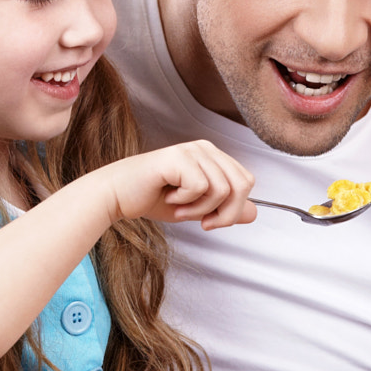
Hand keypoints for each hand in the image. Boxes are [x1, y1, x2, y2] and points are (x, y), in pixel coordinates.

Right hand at [96, 140, 254, 230]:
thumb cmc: (151, 198)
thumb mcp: (196, 208)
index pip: (246, 181)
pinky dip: (185, 202)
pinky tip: (168, 197)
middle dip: (225, 213)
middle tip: (201, 222)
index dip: (234, 209)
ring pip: (222, 189)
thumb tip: (254, 213)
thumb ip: (223, 208)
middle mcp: (205, 148)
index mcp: (212, 156)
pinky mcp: (178, 157)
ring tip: (178, 207)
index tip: (210, 221)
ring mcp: (191, 150)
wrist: (116, 196)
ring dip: (199, 209)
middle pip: (242, 184)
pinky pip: (200, 187)